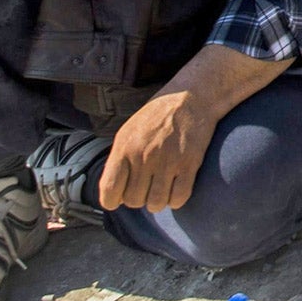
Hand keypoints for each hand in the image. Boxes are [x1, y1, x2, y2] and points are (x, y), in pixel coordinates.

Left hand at [98, 88, 215, 211]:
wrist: (193, 97)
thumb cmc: (158, 116)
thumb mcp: (129, 132)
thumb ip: (119, 160)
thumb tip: (113, 192)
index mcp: (124, 148)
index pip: (109, 191)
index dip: (113, 200)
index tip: (121, 196)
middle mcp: (143, 156)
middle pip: (133, 200)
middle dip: (140, 198)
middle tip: (147, 187)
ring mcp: (167, 160)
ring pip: (156, 203)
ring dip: (158, 201)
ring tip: (161, 189)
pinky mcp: (189, 163)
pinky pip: (178, 197)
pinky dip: (176, 200)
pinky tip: (176, 189)